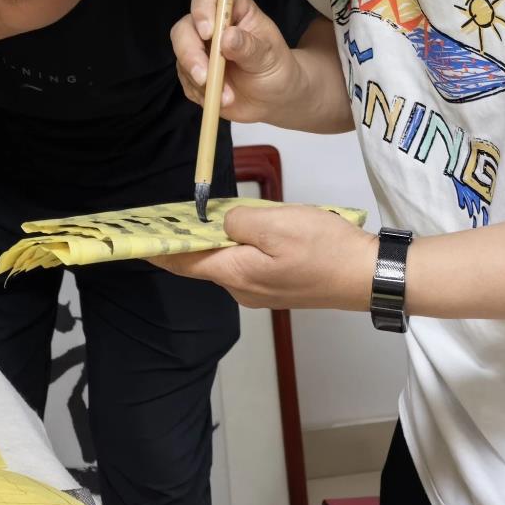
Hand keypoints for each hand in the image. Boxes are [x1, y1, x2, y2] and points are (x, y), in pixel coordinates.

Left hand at [152, 204, 378, 312]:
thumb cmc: (326, 250)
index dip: (156, 248)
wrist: (370, 276)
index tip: (134, 239)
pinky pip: (249, 263)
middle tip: (172, 214)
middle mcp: (242, 289)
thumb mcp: (276, 223)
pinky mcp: (279, 286)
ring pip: (228, 260)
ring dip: (220, 239)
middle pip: (204, 261)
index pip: (182, 261)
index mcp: (235, 274)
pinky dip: (242, 245)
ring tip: (215, 213)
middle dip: (188, 239)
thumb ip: (238, 220)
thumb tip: (223, 223)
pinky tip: (252, 228)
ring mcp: (262, 291)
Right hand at [170, 0, 307, 124]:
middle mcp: (211, 26)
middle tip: (205, 77)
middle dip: (190, 53)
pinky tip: (222, 100)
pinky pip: (186, 81)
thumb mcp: (270, 57)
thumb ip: (250, 47)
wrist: (275, 98)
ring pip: (181, 56)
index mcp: (233, 9)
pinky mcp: (193, 73)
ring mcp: (199, 49)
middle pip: (184, 27)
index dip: (202, 6)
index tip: (208, 32)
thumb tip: (227, 36)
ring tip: (227, 97)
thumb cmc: (276, 68)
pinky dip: (201, 93)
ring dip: (199, 80)